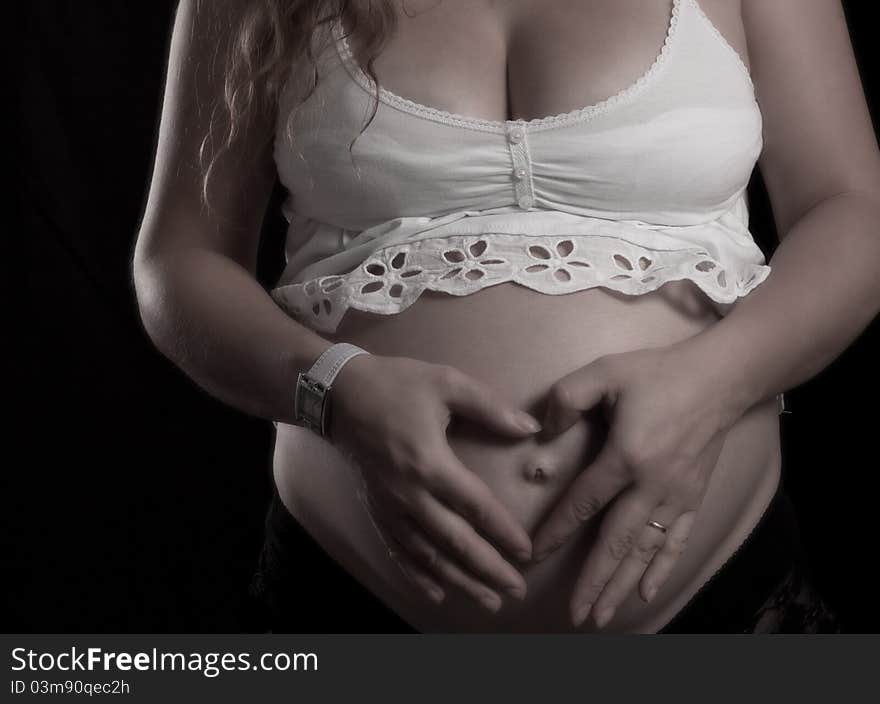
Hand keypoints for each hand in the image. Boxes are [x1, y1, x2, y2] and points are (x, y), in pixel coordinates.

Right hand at [328, 353, 541, 612]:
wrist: (339, 394)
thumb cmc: (396, 385)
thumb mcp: (446, 383)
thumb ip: (490, 407)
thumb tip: (531, 427)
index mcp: (430, 463)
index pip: (475, 506)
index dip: (502, 531)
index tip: (527, 552)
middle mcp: (409, 493)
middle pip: (454, 540)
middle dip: (487, 569)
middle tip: (516, 589)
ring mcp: (390, 506)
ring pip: (428, 554)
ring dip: (459, 580)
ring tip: (488, 600)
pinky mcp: (376, 509)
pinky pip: (398, 550)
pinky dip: (417, 575)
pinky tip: (437, 593)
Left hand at [530, 342, 744, 627]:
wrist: (720, 378)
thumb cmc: (658, 373)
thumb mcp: (605, 371)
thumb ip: (568, 397)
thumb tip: (543, 431)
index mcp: (626, 457)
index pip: (583, 503)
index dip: (557, 531)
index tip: (534, 554)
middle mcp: (652, 486)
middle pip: (616, 543)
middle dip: (593, 581)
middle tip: (575, 615)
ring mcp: (676, 497)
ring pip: (644, 551)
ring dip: (621, 585)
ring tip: (602, 615)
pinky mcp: (694, 498)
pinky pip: (675, 542)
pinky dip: (661, 570)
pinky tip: (646, 592)